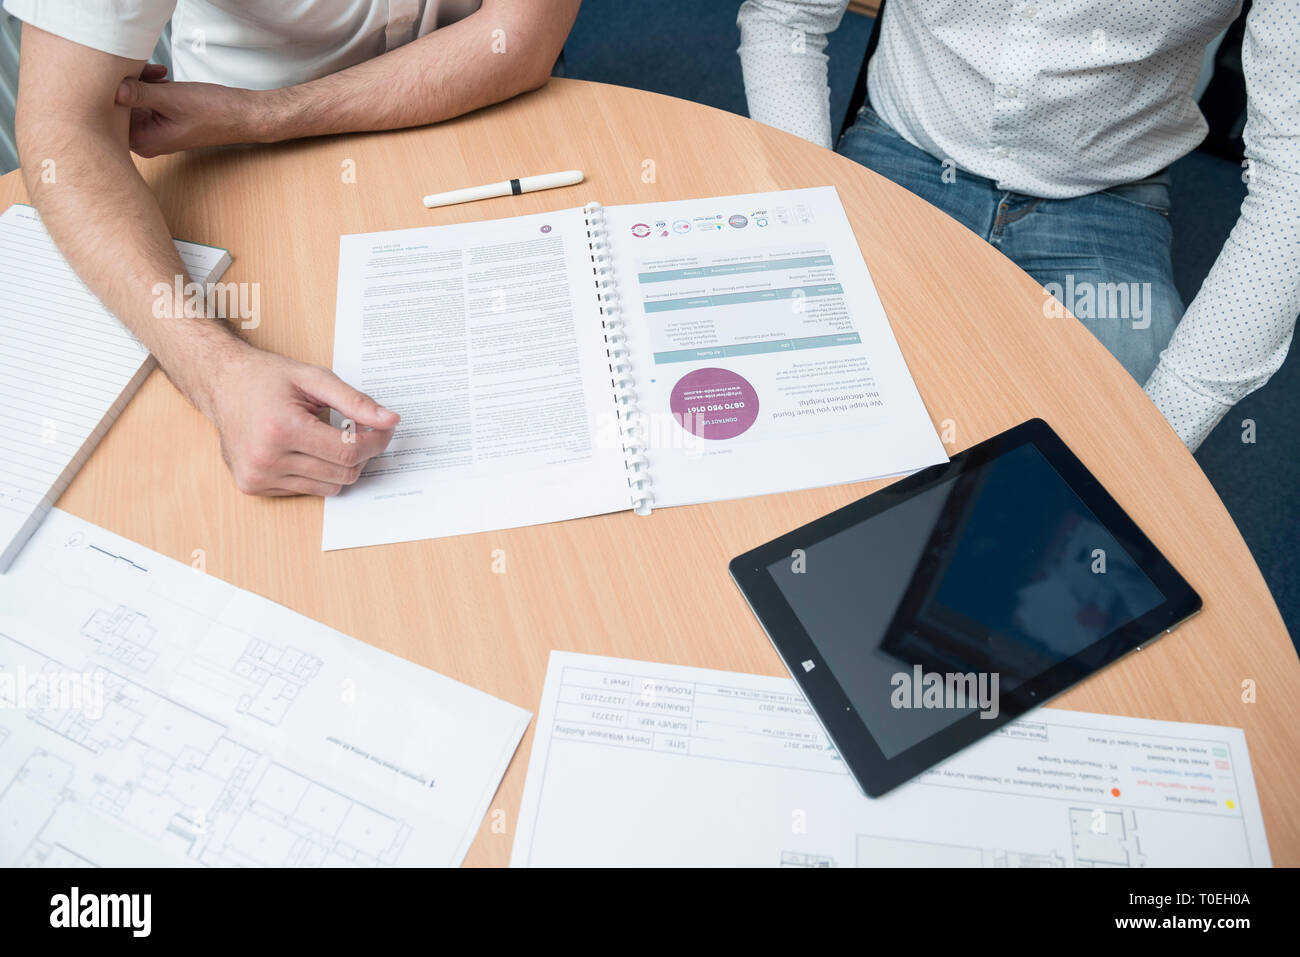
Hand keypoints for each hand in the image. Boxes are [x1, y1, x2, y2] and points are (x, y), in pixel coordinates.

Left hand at [116, 66, 267, 156]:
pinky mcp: (161, 121)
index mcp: (144, 141)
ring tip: (159, 74)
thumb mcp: (171, 98)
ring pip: (131, 102)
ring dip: (140, 83)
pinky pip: (144, 101)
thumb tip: (112, 89)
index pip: (111, 115)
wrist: (241, 115)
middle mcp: (145, 140)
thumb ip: (138, 94)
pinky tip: (162, 78)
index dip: (113, 91)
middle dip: (128, 85)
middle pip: (119, 108)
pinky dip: (149, 87)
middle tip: (146, 71)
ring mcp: (153, 131)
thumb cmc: (213, 112)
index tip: (123, 74)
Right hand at [202, 344, 399, 496]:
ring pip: (329, 487)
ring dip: (340, 465)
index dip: (376, 441)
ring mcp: (257, 477)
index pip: (348, 452)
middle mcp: (266, 459)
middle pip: (342, 473)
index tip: (385, 428)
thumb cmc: (266, 378)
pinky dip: (317, 473)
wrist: (221, 384)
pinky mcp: (253, 487)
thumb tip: (390, 421)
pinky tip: (305, 448)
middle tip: (360, 430)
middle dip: (362, 453)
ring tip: (330, 437)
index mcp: (281, 429)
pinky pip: (307, 491)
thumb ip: (355, 401)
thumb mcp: (314, 379)